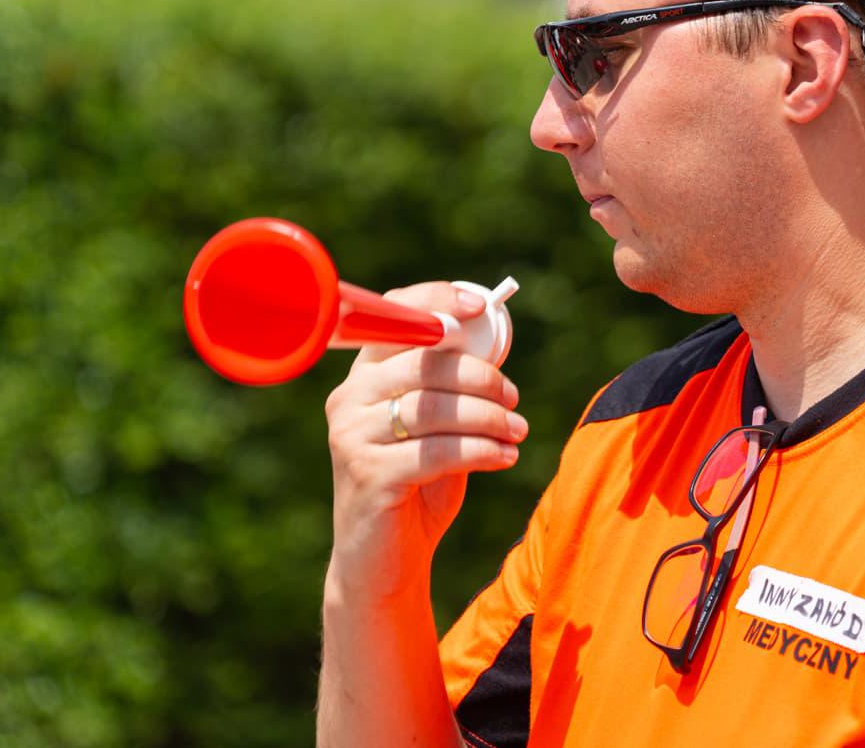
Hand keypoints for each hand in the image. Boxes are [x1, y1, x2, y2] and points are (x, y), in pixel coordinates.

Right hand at [323, 282, 526, 604]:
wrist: (382, 562)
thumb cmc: (415, 486)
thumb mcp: (435, 429)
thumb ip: (451, 388)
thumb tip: (494, 343)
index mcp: (362, 378)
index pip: (393, 317)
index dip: (436, 301)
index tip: (481, 306)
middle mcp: (347, 401)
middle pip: (425, 363)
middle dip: (481, 377)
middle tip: (514, 398)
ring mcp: (352, 438)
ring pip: (435, 408)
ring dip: (489, 416)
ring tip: (517, 431)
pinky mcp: (369, 476)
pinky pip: (438, 451)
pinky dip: (481, 450)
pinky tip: (505, 457)